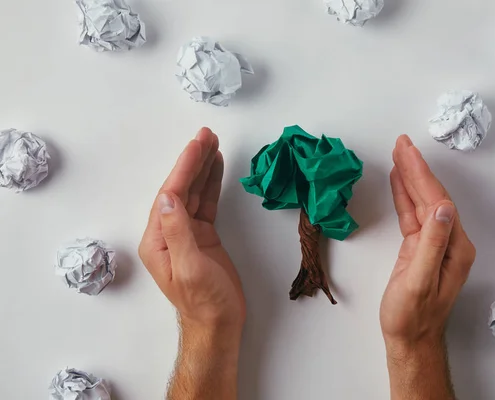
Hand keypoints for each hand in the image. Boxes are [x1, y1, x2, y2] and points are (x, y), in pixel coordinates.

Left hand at [139, 128, 245, 334]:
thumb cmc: (204, 302)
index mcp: (157, 240)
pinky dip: (212, 184)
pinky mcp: (203, 236)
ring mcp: (186, 233)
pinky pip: (206, 203)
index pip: (171, 195)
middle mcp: (168, 232)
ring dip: (203, 168)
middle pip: (181, 188)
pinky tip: (217, 168)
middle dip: (193, 161)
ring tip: (213, 144)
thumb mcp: (189, 268)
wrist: (219, 323)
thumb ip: (177, 232)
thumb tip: (168, 197)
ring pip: (194, 193)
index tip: (198, 145)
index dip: (185, 168)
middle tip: (206, 135)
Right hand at [380, 135, 474, 352]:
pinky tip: (398, 181)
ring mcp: (434, 244)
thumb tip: (442, 207)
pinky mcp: (418, 248)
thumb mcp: (420, 281)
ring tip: (398, 153)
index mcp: (455, 247)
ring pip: (421, 202)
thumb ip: (432, 244)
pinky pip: (411, 215)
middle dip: (416, 168)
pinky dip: (404, 196)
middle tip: (401, 142)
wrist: (409, 338)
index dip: (421, 174)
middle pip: (431, 196)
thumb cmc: (412, 316)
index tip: (406, 150)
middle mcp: (449, 241)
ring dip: (409, 177)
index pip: (437, 201)